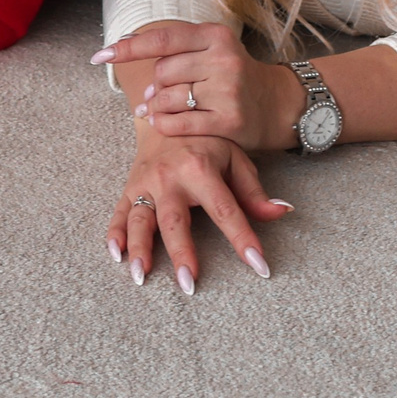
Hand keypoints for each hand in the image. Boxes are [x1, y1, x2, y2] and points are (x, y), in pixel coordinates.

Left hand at [94, 23, 304, 150]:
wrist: (278, 104)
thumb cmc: (234, 76)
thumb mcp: (212, 50)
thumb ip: (175, 50)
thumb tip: (123, 50)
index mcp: (216, 35)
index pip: (163, 39)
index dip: (129, 47)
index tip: (102, 54)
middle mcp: (223, 59)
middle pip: (163, 72)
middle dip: (155, 87)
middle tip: (157, 95)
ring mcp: (228, 90)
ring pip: (168, 99)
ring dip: (157, 107)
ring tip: (161, 110)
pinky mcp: (230, 120)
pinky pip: (179, 123)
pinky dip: (164, 124)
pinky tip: (164, 123)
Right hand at [107, 134, 289, 292]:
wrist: (166, 113)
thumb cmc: (207, 141)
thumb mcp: (235, 158)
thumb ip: (254, 191)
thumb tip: (281, 212)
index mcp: (200, 169)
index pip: (226, 211)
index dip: (243, 239)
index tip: (259, 266)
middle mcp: (170, 177)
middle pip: (175, 220)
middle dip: (181, 253)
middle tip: (189, 284)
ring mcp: (145, 183)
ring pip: (140, 219)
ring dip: (140, 248)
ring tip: (141, 275)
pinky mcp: (129, 188)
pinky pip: (118, 213)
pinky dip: (115, 234)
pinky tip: (117, 254)